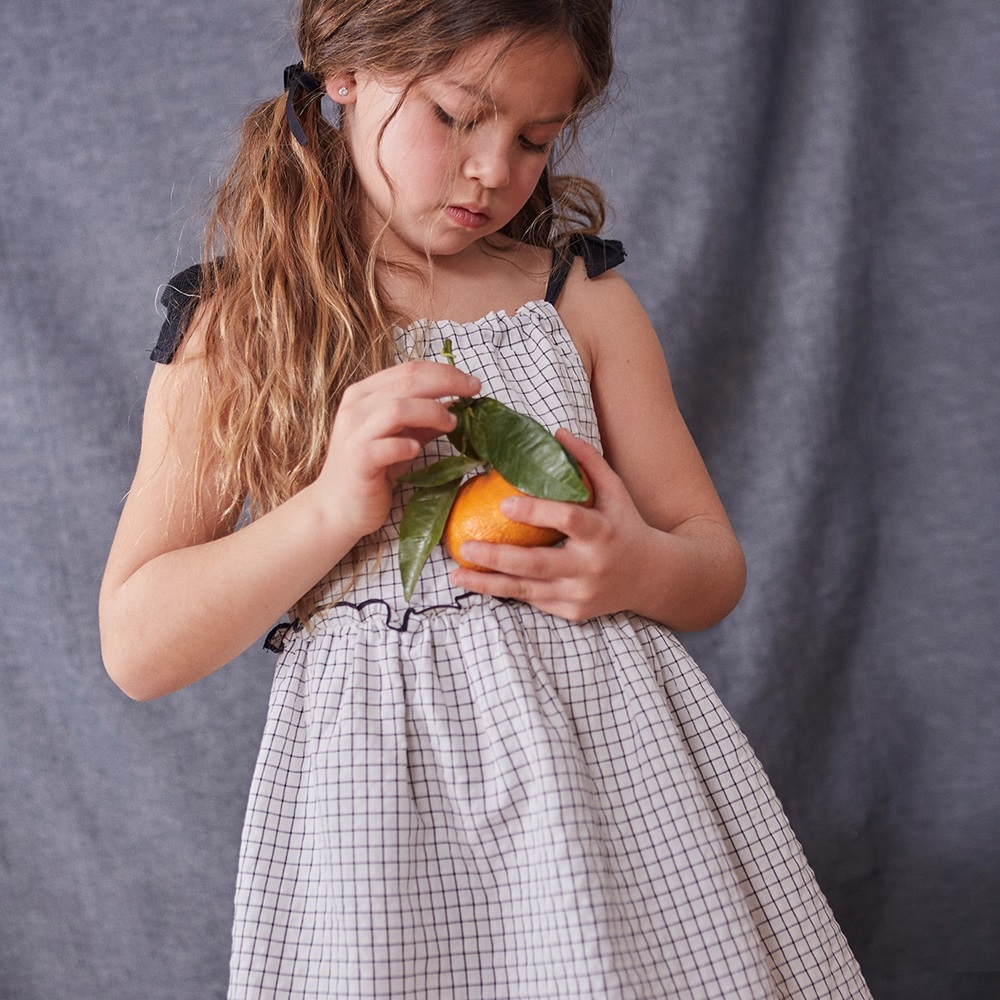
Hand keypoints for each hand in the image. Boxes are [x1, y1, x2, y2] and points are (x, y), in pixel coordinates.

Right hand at [314, 361, 479, 539]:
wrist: (337, 507)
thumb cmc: (372, 470)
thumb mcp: (401, 437)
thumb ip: (424, 420)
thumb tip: (457, 403)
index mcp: (365, 394)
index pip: (409, 369)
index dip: (445, 371)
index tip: (472, 382)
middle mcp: (356, 407)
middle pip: (408, 382)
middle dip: (447, 383)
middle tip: (474, 391)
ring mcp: (354, 433)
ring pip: (397, 408)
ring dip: (432, 412)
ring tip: (452, 423)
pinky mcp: (357, 461)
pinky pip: (386, 446)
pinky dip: (406, 445)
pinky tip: (417, 450)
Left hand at [449, 429, 653, 620]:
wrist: (652, 577)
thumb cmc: (626, 526)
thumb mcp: (615, 491)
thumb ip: (588, 461)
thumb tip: (557, 432)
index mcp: (603, 532)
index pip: (568, 520)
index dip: (536, 512)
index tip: (504, 503)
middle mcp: (591, 567)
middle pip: (538, 564)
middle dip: (498, 557)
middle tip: (465, 546)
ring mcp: (581, 594)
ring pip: (528, 591)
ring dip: (489, 583)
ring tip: (457, 574)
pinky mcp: (573, 612)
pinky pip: (534, 602)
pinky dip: (505, 593)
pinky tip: (479, 584)